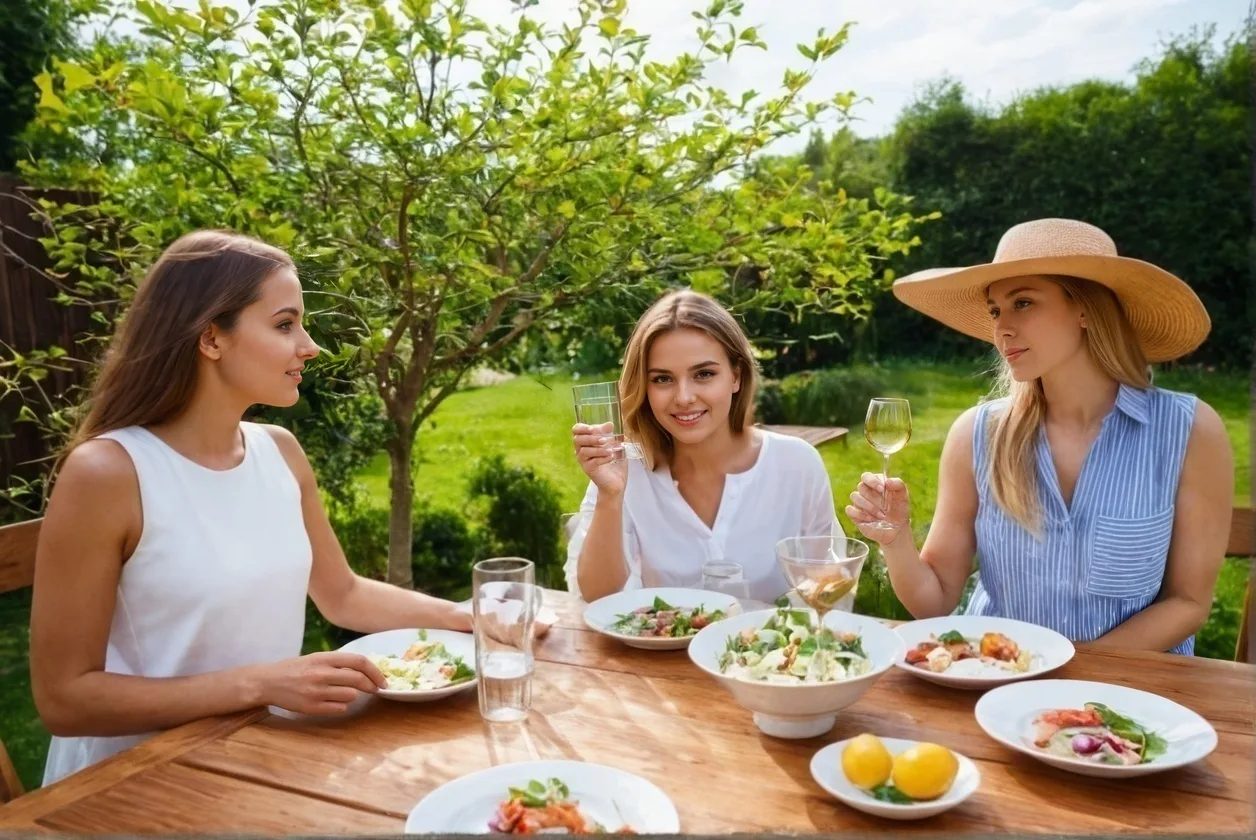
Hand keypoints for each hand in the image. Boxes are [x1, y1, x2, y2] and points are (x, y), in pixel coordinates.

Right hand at [256, 651, 385, 715]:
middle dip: (372, 686)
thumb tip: (366, 669)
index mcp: (324, 658)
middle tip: (375, 689)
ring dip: (354, 696)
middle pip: (358, 679)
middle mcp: (321, 673)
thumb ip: (337, 663)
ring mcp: (316, 691)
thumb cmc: (295, 669)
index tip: (382, 680)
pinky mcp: (311, 707)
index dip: (375, 671)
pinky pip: (339, 709)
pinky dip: (342, 706)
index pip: (359, 661)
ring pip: (350, 696)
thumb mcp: (315, 658)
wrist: (268, 682)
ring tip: (344, 693)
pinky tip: (334, 702)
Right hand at [571, 422, 626, 495]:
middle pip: (578, 439)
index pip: (576, 430)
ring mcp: (583, 461)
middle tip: (605, 440)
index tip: (593, 429)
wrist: (617, 480)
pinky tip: (611, 457)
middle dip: (592, 438)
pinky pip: (592, 462)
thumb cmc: (614, 460)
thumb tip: (610, 424)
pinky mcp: (588, 470)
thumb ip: (611, 434)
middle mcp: (580, 449)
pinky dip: (602, 458)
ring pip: (584, 451)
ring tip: (610, 450)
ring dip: (598, 449)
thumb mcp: (615, 444)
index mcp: (585, 440)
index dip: (582, 427)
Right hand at [846, 472, 911, 545]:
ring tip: (882, 516)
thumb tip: (887, 481)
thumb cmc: (899, 510)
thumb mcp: (903, 496)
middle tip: (885, 508)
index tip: (882, 489)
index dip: (872, 481)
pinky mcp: (854, 514)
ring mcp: (858, 502)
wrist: (896, 529)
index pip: (866, 476)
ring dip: (870, 507)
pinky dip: (861, 514)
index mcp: (875, 483)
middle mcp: (865, 491)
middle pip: (861, 486)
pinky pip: (850, 510)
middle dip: (874, 498)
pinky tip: (872, 519)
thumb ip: (898, 485)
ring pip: (855, 497)